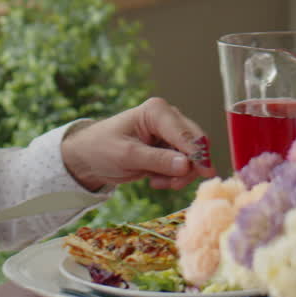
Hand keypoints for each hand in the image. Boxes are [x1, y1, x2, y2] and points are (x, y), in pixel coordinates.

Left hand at [61, 97, 217, 190]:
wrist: (89, 157)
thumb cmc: (102, 149)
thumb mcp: (127, 156)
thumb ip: (157, 160)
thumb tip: (186, 165)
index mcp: (157, 111)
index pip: (185, 133)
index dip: (197, 153)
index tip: (206, 173)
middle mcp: (169, 118)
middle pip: (196, 144)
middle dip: (187, 168)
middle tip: (171, 185)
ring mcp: (171, 133)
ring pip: (192, 158)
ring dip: (178, 175)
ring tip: (156, 182)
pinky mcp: (170, 148)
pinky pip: (184, 166)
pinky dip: (172, 176)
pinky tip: (154, 179)